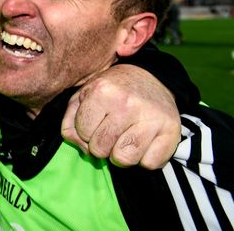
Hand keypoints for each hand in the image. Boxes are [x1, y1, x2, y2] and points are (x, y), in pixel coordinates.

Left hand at [61, 64, 180, 168]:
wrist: (150, 77)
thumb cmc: (110, 91)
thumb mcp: (82, 97)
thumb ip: (70, 123)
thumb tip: (82, 147)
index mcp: (102, 92)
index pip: (82, 133)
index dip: (86, 132)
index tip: (96, 121)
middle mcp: (127, 103)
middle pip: (101, 149)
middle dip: (102, 145)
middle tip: (111, 131)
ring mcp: (151, 117)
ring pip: (125, 159)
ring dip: (122, 155)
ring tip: (125, 138)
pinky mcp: (171, 131)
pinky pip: (150, 163)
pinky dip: (145, 158)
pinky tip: (144, 141)